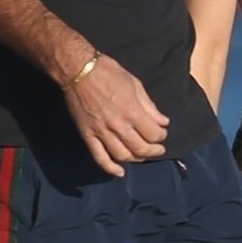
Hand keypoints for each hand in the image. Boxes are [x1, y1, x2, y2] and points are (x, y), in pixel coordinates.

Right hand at [62, 52, 168, 176]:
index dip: (161, 135)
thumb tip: (163, 122)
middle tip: (158, 149)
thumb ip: (150, 106)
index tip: (162, 132)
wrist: (78, 70)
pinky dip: (110, 168)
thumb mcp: (135, 84)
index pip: (153, 134)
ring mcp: (102, 132)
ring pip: (123, 155)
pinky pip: (100, 157)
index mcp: (132, 111)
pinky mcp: (88, 135)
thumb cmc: (108, 72)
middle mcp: (118, 126)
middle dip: (153, 151)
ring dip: (136, 158)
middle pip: (141, 148)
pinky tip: (120, 172)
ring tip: (142, 155)